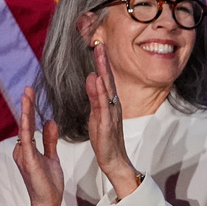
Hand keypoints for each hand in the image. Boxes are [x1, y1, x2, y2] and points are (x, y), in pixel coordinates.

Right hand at [13, 86, 63, 205]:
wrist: (48, 203)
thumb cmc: (49, 184)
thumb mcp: (52, 157)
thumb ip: (50, 140)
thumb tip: (50, 121)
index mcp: (28, 149)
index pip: (29, 125)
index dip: (31, 109)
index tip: (32, 93)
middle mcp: (22, 150)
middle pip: (24, 123)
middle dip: (26, 105)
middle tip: (28, 88)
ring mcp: (24, 156)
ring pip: (24, 129)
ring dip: (25, 111)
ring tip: (26, 95)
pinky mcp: (28, 162)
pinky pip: (27, 142)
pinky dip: (27, 128)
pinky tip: (27, 116)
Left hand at [85, 43, 140, 199]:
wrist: (114, 161)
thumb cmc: (105, 139)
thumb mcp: (96, 114)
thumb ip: (94, 96)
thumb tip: (93, 77)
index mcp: (109, 103)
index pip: (105, 80)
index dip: (102, 63)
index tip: (98, 46)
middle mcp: (113, 106)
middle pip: (108, 80)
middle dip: (104, 62)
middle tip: (100, 44)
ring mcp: (111, 115)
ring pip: (107, 90)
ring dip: (104, 72)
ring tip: (100, 56)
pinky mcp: (107, 125)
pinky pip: (103, 106)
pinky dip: (101, 93)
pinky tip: (98, 81)